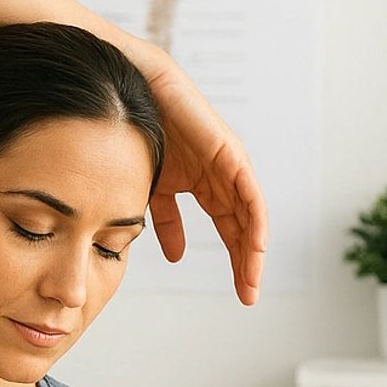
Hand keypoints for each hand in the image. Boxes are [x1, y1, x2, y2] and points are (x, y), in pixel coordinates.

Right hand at [141, 50, 268, 305]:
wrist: (131, 91)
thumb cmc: (133, 134)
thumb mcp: (149, 189)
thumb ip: (164, 221)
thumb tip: (177, 257)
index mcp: (202, 184)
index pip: (226, 229)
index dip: (233, 261)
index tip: (238, 294)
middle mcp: (220, 177)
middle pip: (241, 227)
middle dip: (244, 263)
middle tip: (247, 295)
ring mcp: (227, 165)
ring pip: (249, 215)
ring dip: (252, 250)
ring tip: (250, 280)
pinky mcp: (229, 153)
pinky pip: (249, 193)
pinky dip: (254, 220)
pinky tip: (255, 245)